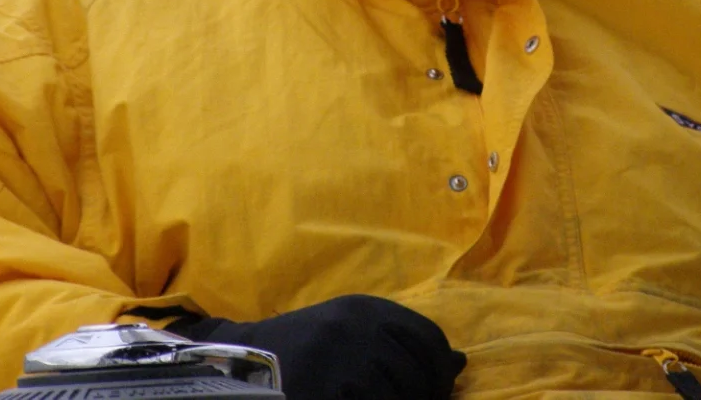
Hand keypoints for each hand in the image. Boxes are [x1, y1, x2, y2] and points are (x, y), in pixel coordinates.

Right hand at [170, 294, 465, 399]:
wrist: (239, 365)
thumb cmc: (299, 350)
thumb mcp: (348, 333)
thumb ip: (399, 343)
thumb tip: (460, 364)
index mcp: (365, 309)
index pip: (429, 338)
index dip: (439, 369)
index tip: (438, 388)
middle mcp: (359, 329)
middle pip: (419, 372)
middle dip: (424, 394)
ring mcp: (345, 361)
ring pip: (400, 394)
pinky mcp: (332, 390)